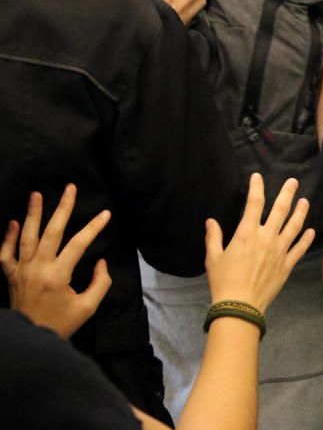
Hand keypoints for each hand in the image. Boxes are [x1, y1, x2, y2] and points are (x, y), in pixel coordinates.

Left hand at [0, 186, 112, 337]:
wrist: (30, 339)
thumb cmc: (62, 324)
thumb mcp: (88, 308)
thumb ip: (100, 283)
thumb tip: (101, 263)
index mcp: (58, 275)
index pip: (79, 244)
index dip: (94, 227)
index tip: (106, 213)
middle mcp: (38, 268)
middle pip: (51, 232)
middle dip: (63, 208)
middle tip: (70, 188)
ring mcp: (21, 271)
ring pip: (26, 237)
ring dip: (32, 214)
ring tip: (36, 194)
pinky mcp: (10, 276)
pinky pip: (5, 254)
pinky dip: (8, 237)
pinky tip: (14, 221)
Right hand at [205, 174, 314, 312]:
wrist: (240, 306)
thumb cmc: (223, 281)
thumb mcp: (213, 257)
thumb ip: (213, 237)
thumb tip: (210, 221)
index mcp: (247, 233)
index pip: (254, 203)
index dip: (257, 187)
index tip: (258, 177)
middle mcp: (266, 238)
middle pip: (281, 209)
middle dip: (287, 193)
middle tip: (293, 181)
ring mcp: (279, 251)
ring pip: (294, 226)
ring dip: (301, 212)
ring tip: (305, 201)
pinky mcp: (287, 265)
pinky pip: (300, 249)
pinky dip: (306, 239)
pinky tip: (310, 231)